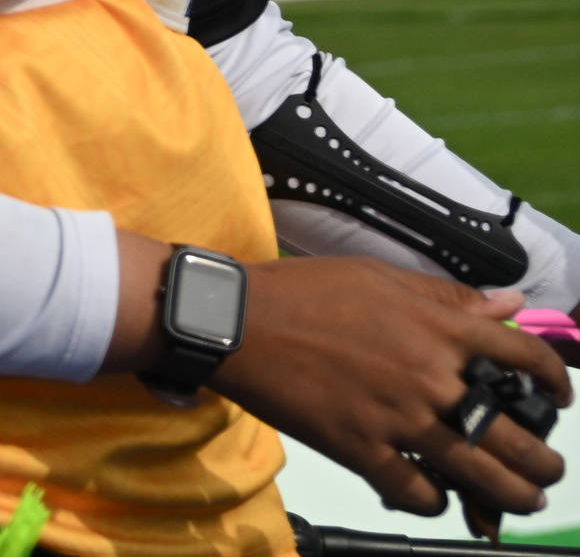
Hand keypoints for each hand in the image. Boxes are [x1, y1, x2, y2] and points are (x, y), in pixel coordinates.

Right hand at [127, 238, 570, 522]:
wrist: (232, 320)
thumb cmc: (302, 291)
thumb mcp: (380, 278)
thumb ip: (447, 297)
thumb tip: (511, 304)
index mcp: (437, 330)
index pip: (524, 360)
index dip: (555, 382)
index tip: (559, 398)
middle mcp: (428, 377)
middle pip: (513, 435)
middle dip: (543, 462)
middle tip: (546, 470)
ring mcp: (395, 417)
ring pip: (477, 473)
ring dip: (511, 495)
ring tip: (519, 500)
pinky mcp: (359, 448)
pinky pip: (415, 491)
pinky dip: (433, 500)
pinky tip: (434, 495)